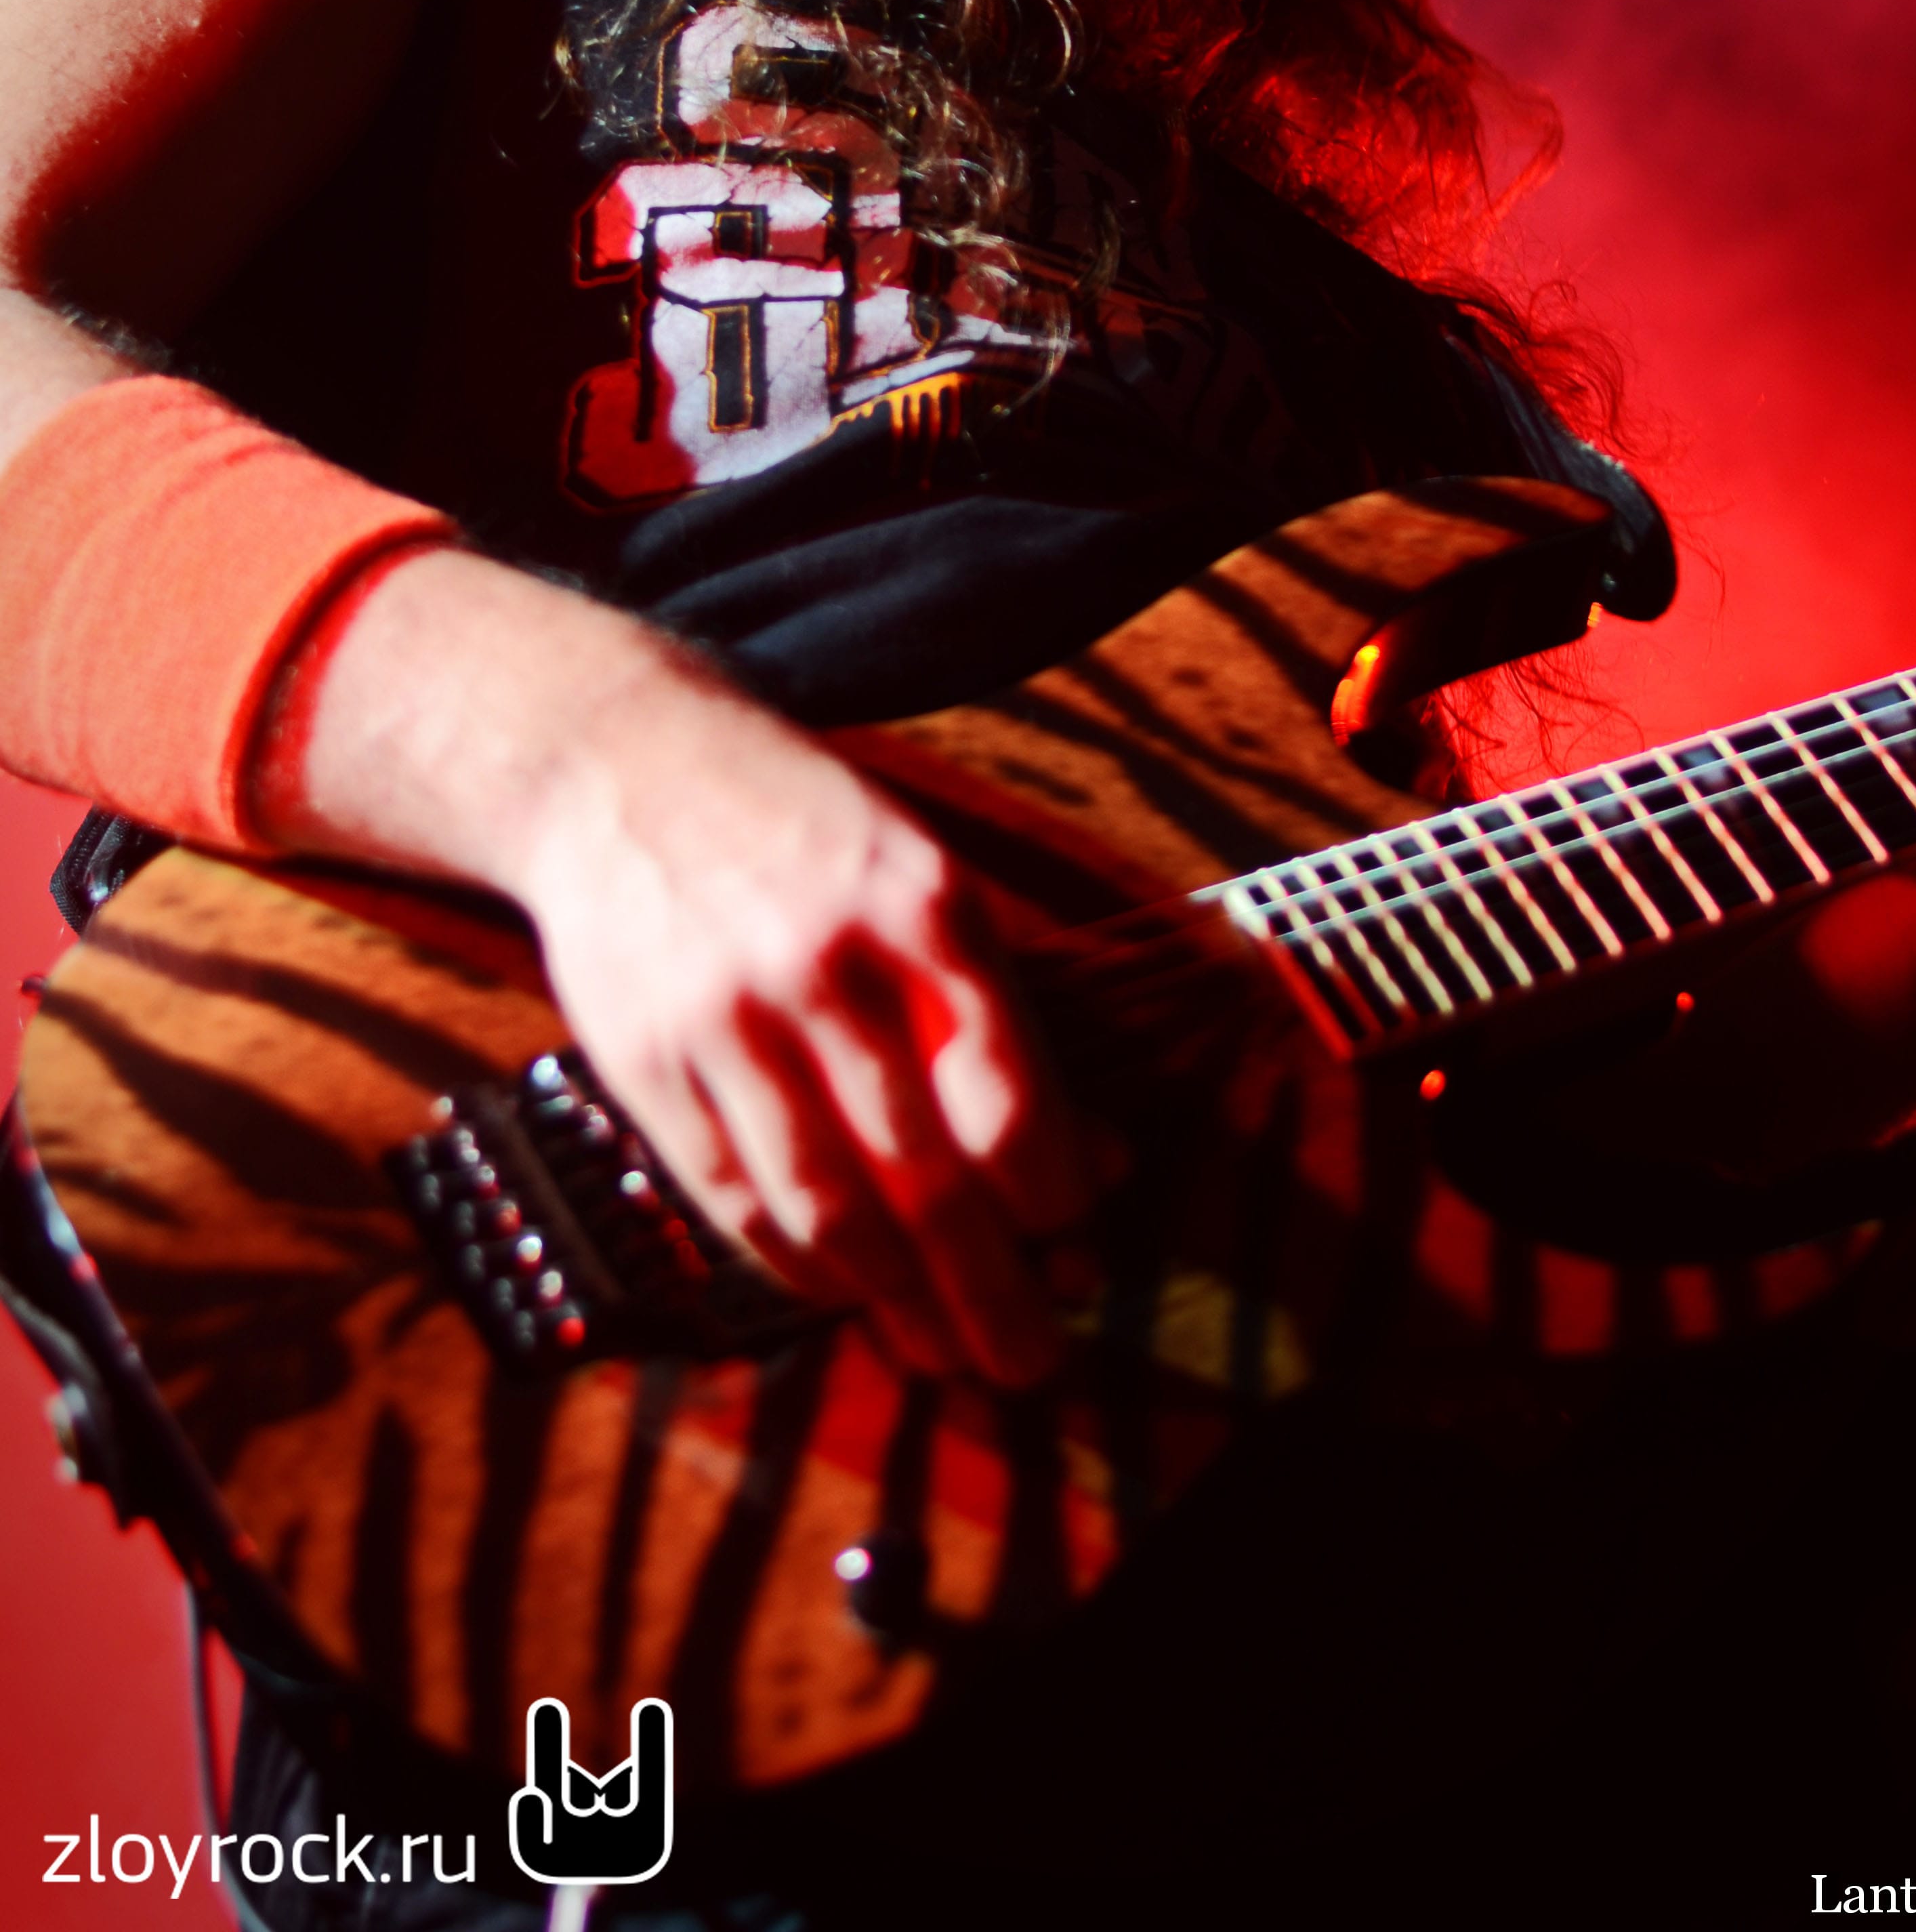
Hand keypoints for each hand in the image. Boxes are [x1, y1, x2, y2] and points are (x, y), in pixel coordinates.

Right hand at [261, 549, 1086, 1385]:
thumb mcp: (916, 871)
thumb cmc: (798, 827)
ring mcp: (726, 1017)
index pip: (1008, 1087)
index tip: (1078, 1242)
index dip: (1052, 1188)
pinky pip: (734, 1198)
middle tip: (1030, 1359)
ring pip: (827, 1205)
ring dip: (896, 1301)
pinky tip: (844, 1294)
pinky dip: (798, 1264)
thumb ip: (994, 1009)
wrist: (617, 761)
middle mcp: (825, 962)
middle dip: (988, 1286)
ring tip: (944, 1353)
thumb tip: (1094, 1156)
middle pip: (925, 1172)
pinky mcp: (646, 1060)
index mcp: (921, 901)